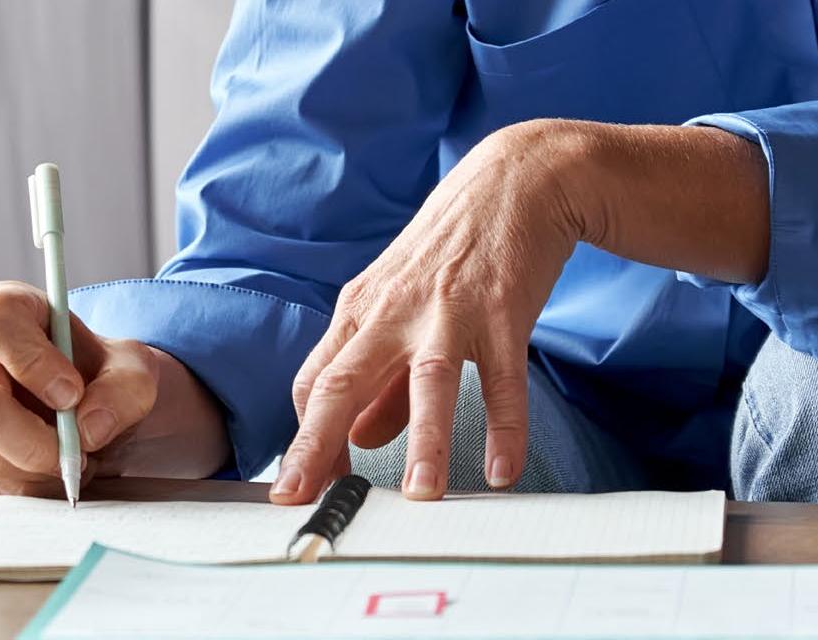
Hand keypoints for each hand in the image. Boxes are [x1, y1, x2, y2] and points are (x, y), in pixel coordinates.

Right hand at [0, 281, 228, 496]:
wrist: (91, 407)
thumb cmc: (102, 375)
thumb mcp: (133, 371)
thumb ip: (123, 390)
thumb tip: (89, 428)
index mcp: (4, 310)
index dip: (31, 361)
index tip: (72, 393)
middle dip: (36, 442)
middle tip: (80, 452)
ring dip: (41, 471)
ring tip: (76, 459)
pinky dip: (31, 487)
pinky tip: (53, 470)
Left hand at [273, 120, 592, 503]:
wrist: (515, 179)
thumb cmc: (451, 250)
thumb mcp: (400, 306)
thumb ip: (379, 380)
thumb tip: (356, 439)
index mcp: (360, 311)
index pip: (314, 383)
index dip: (305, 437)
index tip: (302, 486)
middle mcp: (394, 312)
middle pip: (343, 383)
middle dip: (317, 446)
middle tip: (303, 499)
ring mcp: (449, 311)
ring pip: (427, 383)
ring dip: (424, 443)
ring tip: (421, 497)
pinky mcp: (503, 312)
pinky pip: (504, 379)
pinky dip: (505, 428)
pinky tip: (502, 471)